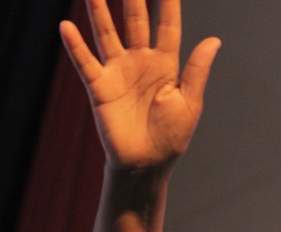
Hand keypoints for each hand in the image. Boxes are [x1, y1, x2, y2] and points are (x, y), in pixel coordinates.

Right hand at [60, 0, 220, 169]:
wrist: (146, 165)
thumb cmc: (171, 138)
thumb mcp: (189, 104)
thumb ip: (196, 70)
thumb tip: (214, 40)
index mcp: (165, 64)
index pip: (166, 23)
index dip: (167, 0)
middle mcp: (140, 62)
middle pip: (135, 18)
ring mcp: (118, 73)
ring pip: (107, 32)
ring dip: (98, 9)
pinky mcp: (100, 88)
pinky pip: (86, 63)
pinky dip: (75, 46)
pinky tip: (66, 27)